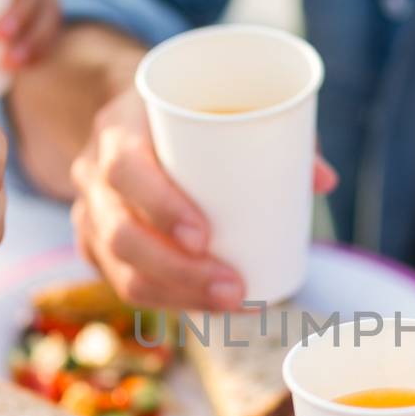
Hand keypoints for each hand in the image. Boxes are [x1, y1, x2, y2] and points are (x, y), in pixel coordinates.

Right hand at [70, 85, 337, 308]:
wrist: (140, 117)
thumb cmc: (194, 111)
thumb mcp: (225, 106)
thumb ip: (276, 133)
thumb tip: (323, 180)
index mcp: (118, 128)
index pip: (124, 170)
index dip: (160, 207)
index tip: (205, 237)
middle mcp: (92, 174)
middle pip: (120, 233)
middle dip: (178, 270)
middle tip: (233, 286)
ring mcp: (91, 215)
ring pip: (121, 270)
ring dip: (178, 296)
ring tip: (232, 302)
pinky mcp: (98, 246)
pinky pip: (126, 284)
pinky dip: (171, 301)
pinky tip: (210, 309)